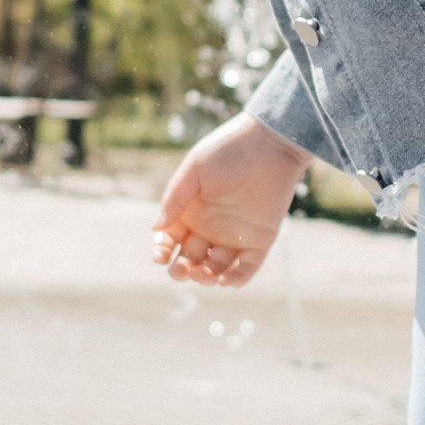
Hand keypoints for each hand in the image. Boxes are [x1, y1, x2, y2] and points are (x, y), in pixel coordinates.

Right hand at [153, 113, 310, 287]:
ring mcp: (235, 235)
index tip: (160, 257)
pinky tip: (225, 281)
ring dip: (206, 277)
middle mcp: (210, 227)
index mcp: (190, 212)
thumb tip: (155, 228)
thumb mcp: (194, 171)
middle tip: (180, 270)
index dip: (163, 251)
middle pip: (191, 258)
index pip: (171, 240)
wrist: (269, 143)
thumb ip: (175, 199)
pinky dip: (236, 279)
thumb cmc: (227, 151)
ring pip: (216, 268)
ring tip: (201, 274)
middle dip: (182, 269)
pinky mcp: (260, 240)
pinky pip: (246, 268)